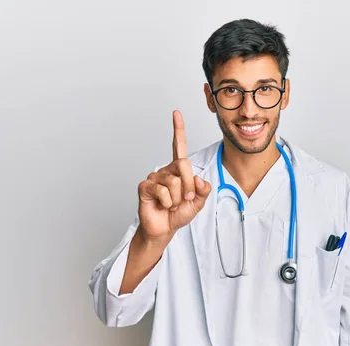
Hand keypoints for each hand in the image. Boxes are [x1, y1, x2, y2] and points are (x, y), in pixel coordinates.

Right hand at [136, 110, 211, 244]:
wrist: (164, 229)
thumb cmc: (179, 213)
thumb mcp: (199, 202)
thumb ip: (204, 190)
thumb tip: (199, 179)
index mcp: (178, 170)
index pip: (178, 146)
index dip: (178, 129)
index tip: (176, 113)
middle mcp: (166, 170)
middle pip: (183, 164)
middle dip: (189, 185)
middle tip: (186, 199)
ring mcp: (154, 177)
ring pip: (174, 182)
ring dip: (177, 198)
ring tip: (172, 204)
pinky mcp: (145, 187)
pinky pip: (162, 190)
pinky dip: (167, 202)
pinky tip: (162, 205)